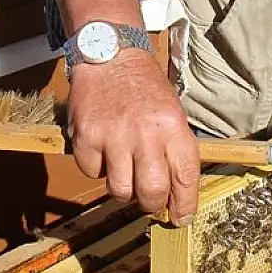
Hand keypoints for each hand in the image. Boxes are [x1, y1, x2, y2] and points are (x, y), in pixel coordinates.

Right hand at [66, 49, 199, 224]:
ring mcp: (114, 135)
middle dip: (151, 204)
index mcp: (173, 126)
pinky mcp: (86, 136)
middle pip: (152, 192)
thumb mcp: (173, 112)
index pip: (185, 178)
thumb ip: (175, 151)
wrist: (111, 54)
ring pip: (120, 190)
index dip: (185, 205)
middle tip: (149, 199)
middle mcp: (146, 133)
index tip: (181, 218)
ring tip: (123, 169)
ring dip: (122, 187)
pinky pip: (92, 173)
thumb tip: (177, 195)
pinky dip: (97, 168)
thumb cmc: (144, 88)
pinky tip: (103, 149)